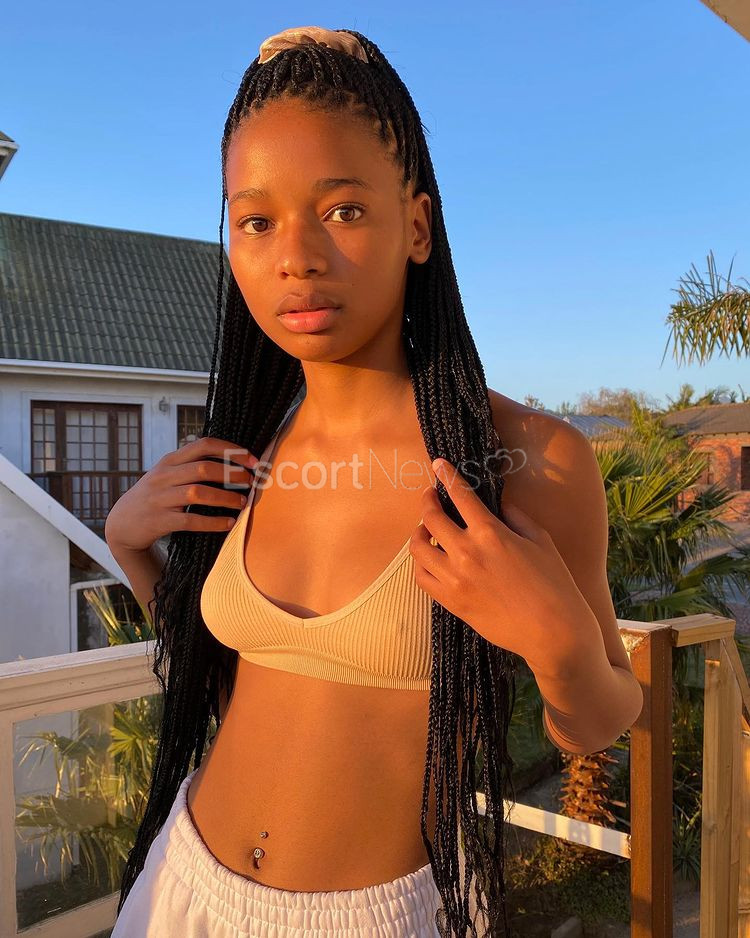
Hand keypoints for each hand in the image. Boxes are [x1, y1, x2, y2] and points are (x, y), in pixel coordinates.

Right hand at [104, 437, 258, 553]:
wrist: (122, 524)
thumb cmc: (155, 497)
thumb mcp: (168, 474)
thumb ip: (192, 465)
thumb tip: (233, 459)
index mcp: (169, 460)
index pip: (203, 445)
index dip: (231, 450)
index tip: (252, 460)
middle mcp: (163, 476)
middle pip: (202, 468)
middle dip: (231, 474)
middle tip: (250, 482)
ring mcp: (160, 499)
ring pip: (197, 493)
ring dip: (225, 498)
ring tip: (242, 503)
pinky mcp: (159, 521)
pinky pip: (190, 521)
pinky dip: (212, 522)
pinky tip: (228, 523)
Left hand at [408, 457, 592, 675]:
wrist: (553, 633)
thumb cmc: (554, 584)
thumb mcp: (540, 540)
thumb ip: (515, 517)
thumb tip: (497, 505)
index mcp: (490, 533)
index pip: (459, 494)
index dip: (446, 475)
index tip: (438, 464)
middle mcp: (467, 553)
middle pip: (430, 517)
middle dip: (426, 500)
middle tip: (429, 496)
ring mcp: (455, 579)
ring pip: (417, 548)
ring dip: (418, 533)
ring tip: (426, 530)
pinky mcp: (451, 601)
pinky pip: (422, 577)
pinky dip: (421, 563)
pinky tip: (430, 559)